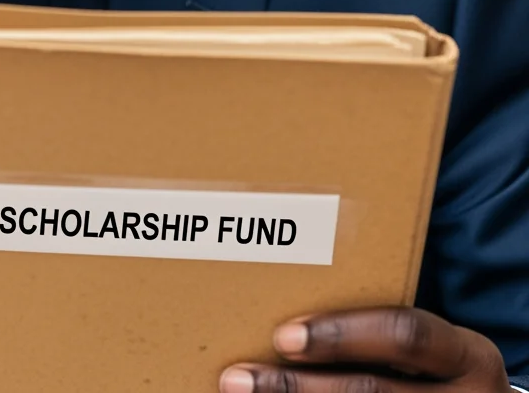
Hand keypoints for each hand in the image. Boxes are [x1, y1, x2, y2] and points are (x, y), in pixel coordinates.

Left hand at [220, 308, 510, 392]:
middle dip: (297, 386)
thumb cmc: (432, 371)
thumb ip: (372, 330)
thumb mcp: (425, 349)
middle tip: (238, 377)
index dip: (343, 334)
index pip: (406, 334)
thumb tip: (280, 320)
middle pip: (372, 391)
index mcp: (467, 357)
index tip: (283, 335)